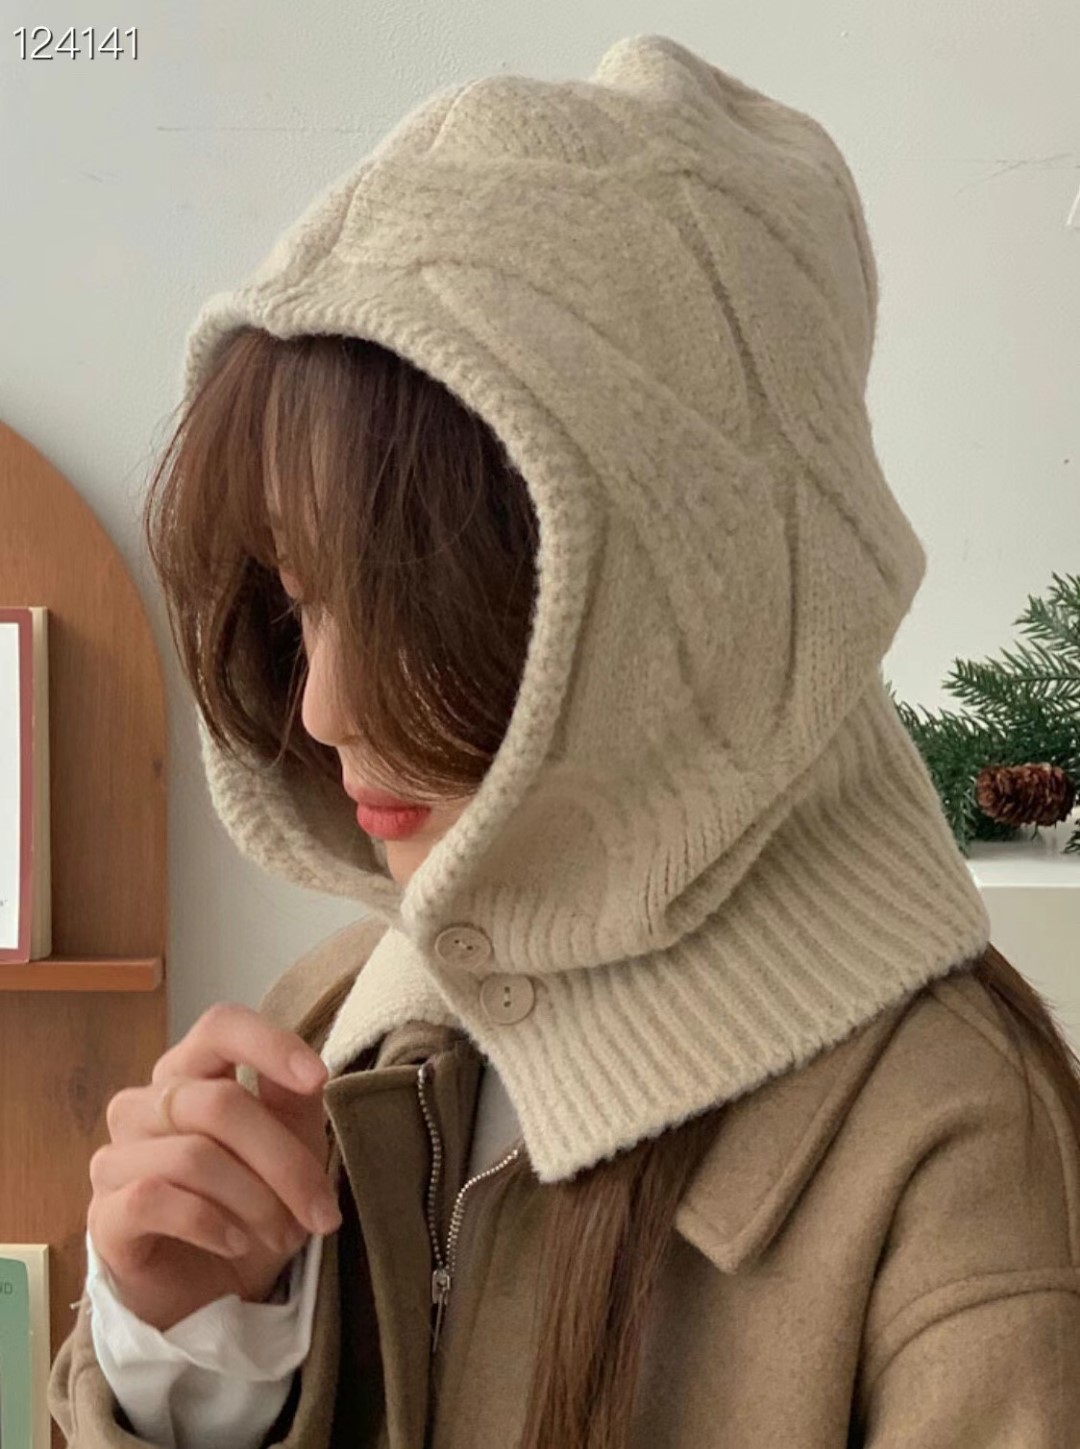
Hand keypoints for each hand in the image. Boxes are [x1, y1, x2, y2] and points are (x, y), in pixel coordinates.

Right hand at [86, 1001, 342, 1331]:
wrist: (211, 1298)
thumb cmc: (251, 1208)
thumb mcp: (290, 1149)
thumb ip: (294, 1102)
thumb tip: (309, 1072)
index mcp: (191, 1074)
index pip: (221, 1027)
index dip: (270, 1044)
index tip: (319, 1079)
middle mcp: (145, 1105)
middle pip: (220, 1103)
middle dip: (284, 1162)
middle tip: (320, 1211)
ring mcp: (117, 1158)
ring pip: (194, 1155)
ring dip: (255, 1201)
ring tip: (284, 1235)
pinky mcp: (104, 1215)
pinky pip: (154, 1199)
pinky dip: (210, 1223)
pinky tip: (236, 1244)